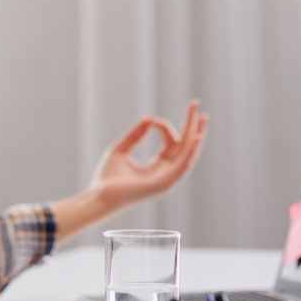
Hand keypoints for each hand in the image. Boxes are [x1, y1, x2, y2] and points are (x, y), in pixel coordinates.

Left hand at [90, 100, 207, 211]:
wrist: (99, 195)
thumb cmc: (107, 177)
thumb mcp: (121, 150)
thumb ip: (135, 135)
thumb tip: (149, 118)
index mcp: (158, 166)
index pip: (172, 142)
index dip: (164, 126)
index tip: (152, 120)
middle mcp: (166, 173)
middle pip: (185, 146)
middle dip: (192, 126)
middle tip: (196, 104)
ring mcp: (167, 179)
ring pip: (187, 154)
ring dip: (196, 135)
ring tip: (202, 116)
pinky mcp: (163, 184)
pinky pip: (181, 165)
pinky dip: (189, 151)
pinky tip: (196, 137)